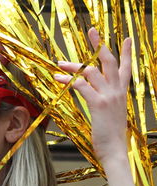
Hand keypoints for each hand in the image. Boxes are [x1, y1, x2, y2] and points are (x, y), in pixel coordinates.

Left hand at [54, 27, 131, 162]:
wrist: (115, 151)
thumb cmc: (110, 136)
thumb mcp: (112, 114)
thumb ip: (106, 102)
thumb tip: (94, 97)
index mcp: (122, 93)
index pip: (127, 68)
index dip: (127, 53)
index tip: (128, 39)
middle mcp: (117, 91)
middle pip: (109, 62)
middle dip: (100, 45)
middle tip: (92, 31)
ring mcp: (109, 96)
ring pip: (91, 71)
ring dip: (74, 66)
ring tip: (60, 64)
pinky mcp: (98, 104)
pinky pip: (81, 85)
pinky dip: (68, 80)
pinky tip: (59, 79)